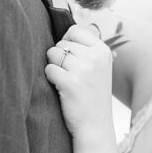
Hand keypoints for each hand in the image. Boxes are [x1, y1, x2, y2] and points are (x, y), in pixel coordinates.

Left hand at [44, 25, 113, 143]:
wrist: (96, 126)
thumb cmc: (92, 96)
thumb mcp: (99, 67)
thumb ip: (86, 48)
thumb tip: (65, 26)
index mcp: (103, 50)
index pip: (74, 30)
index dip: (67, 43)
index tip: (72, 58)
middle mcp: (95, 57)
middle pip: (61, 43)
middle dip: (60, 57)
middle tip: (72, 75)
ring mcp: (83, 69)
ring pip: (52, 54)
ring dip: (54, 68)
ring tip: (67, 82)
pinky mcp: (70, 82)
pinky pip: (48, 69)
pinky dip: (51, 79)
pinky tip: (62, 89)